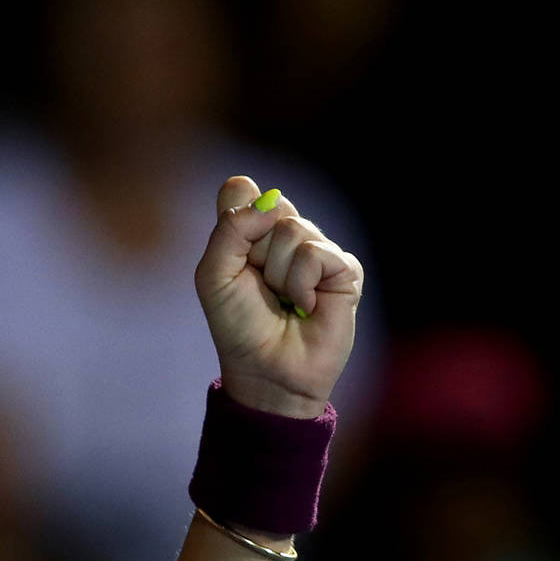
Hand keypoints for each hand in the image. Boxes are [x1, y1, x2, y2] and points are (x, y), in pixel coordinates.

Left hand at [193, 175, 364, 417]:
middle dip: (256, 251)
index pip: (241, 191)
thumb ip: (230, 229)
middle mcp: (287, 235)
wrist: (268, 369)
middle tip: (260, 285)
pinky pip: (318, 253)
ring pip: (295, 229)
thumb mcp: (214, 275)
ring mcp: (318, 250)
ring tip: (284, 300)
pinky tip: (305, 306)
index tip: (236, 258)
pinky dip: (302, 284)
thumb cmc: (239, 325)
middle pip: (271, 206)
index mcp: (253, 231)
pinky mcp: (345, 270)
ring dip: (279, 273)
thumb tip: (269, 202)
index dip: (237, 220)